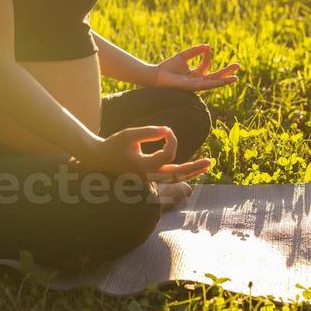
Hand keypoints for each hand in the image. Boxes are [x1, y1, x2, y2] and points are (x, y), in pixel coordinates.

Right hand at [80, 125, 212, 181]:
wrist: (99, 159)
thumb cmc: (113, 145)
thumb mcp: (129, 134)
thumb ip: (148, 132)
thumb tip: (167, 130)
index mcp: (144, 167)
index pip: (168, 154)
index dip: (171, 139)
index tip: (167, 130)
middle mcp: (148, 177)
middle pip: (178, 175)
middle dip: (195, 167)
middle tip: (210, 161)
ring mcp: (149, 181)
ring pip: (175, 180)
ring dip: (191, 172)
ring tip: (205, 166)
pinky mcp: (149, 179)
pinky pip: (169, 180)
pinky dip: (181, 175)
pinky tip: (191, 170)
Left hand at [151, 44, 238, 92]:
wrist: (156, 76)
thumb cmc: (167, 67)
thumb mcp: (183, 56)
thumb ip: (194, 51)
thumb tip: (207, 46)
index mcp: (195, 74)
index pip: (207, 65)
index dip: (208, 55)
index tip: (207, 47)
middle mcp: (197, 80)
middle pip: (215, 76)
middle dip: (226, 72)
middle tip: (238, 66)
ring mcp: (195, 85)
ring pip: (213, 83)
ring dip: (225, 80)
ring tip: (235, 78)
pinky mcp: (192, 87)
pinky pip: (206, 85)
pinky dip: (215, 83)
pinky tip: (223, 81)